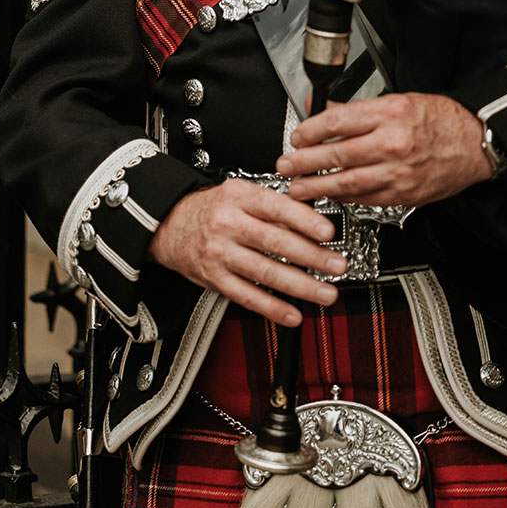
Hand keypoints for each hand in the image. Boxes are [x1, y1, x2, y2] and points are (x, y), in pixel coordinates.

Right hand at [148, 178, 345, 326]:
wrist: (168, 224)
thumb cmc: (211, 208)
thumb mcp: (239, 193)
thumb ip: (273, 206)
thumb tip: (312, 221)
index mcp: (239, 197)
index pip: (276, 207)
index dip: (304, 220)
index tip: (328, 232)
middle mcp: (228, 224)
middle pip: (275, 242)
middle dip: (312, 256)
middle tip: (338, 265)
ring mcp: (220, 253)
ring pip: (265, 273)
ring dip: (300, 286)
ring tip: (326, 293)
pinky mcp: (214, 278)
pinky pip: (246, 296)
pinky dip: (272, 308)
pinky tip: (293, 314)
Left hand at [276, 93, 489, 207]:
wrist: (476, 142)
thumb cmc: (441, 119)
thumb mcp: (399, 100)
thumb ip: (359, 110)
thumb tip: (323, 111)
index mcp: (390, 113)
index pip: (338, 122)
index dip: (310, 131)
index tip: (296, 137)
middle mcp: (393, 143)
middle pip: (337, 154)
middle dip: (305, 162)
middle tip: (285, 166)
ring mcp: (398, 172)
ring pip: (347, 182)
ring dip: (317, 186)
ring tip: (297, 188)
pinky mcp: (404, 194)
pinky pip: (365, 198)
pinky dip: (344, 197)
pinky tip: (330, 195)